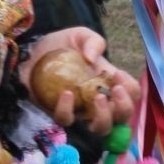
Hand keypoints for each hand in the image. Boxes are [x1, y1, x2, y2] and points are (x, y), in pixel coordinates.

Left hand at [19, 27, 139, 134]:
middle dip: (125, 106)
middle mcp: (98, 100)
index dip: (131, 88)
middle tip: (114, 90)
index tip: (117, 74)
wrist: (31, 50)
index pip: (132, 94)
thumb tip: (93, 58)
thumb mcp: (79, 36)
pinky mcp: (58, 112)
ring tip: (98, 98)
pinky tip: (66, 93)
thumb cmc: (60, 45)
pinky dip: (68, 109)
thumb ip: (93, 41)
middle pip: (123, 117)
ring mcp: (80, 109)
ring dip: (105, 117)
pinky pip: (67, 120)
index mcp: (108, 82)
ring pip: (101, 128)